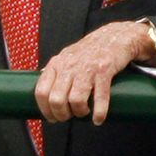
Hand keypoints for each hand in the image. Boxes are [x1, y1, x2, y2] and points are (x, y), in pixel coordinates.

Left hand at [34, 20, 155, 124]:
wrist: (114, 37)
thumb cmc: (89, 52)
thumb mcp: (66, 59)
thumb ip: (56, 73)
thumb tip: (45, 94)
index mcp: (56, 64)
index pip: (41, 92)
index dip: (45, 109)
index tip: (52, 117)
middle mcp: (68, 66)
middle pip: (56, 99)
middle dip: (62, 114)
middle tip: (69, 117)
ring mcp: (86, 68)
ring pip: (75, 100)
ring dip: (80, 112)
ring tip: (84, 113)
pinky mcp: (104, 71)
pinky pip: (99, 97)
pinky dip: (99, 112)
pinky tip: (98, 119)